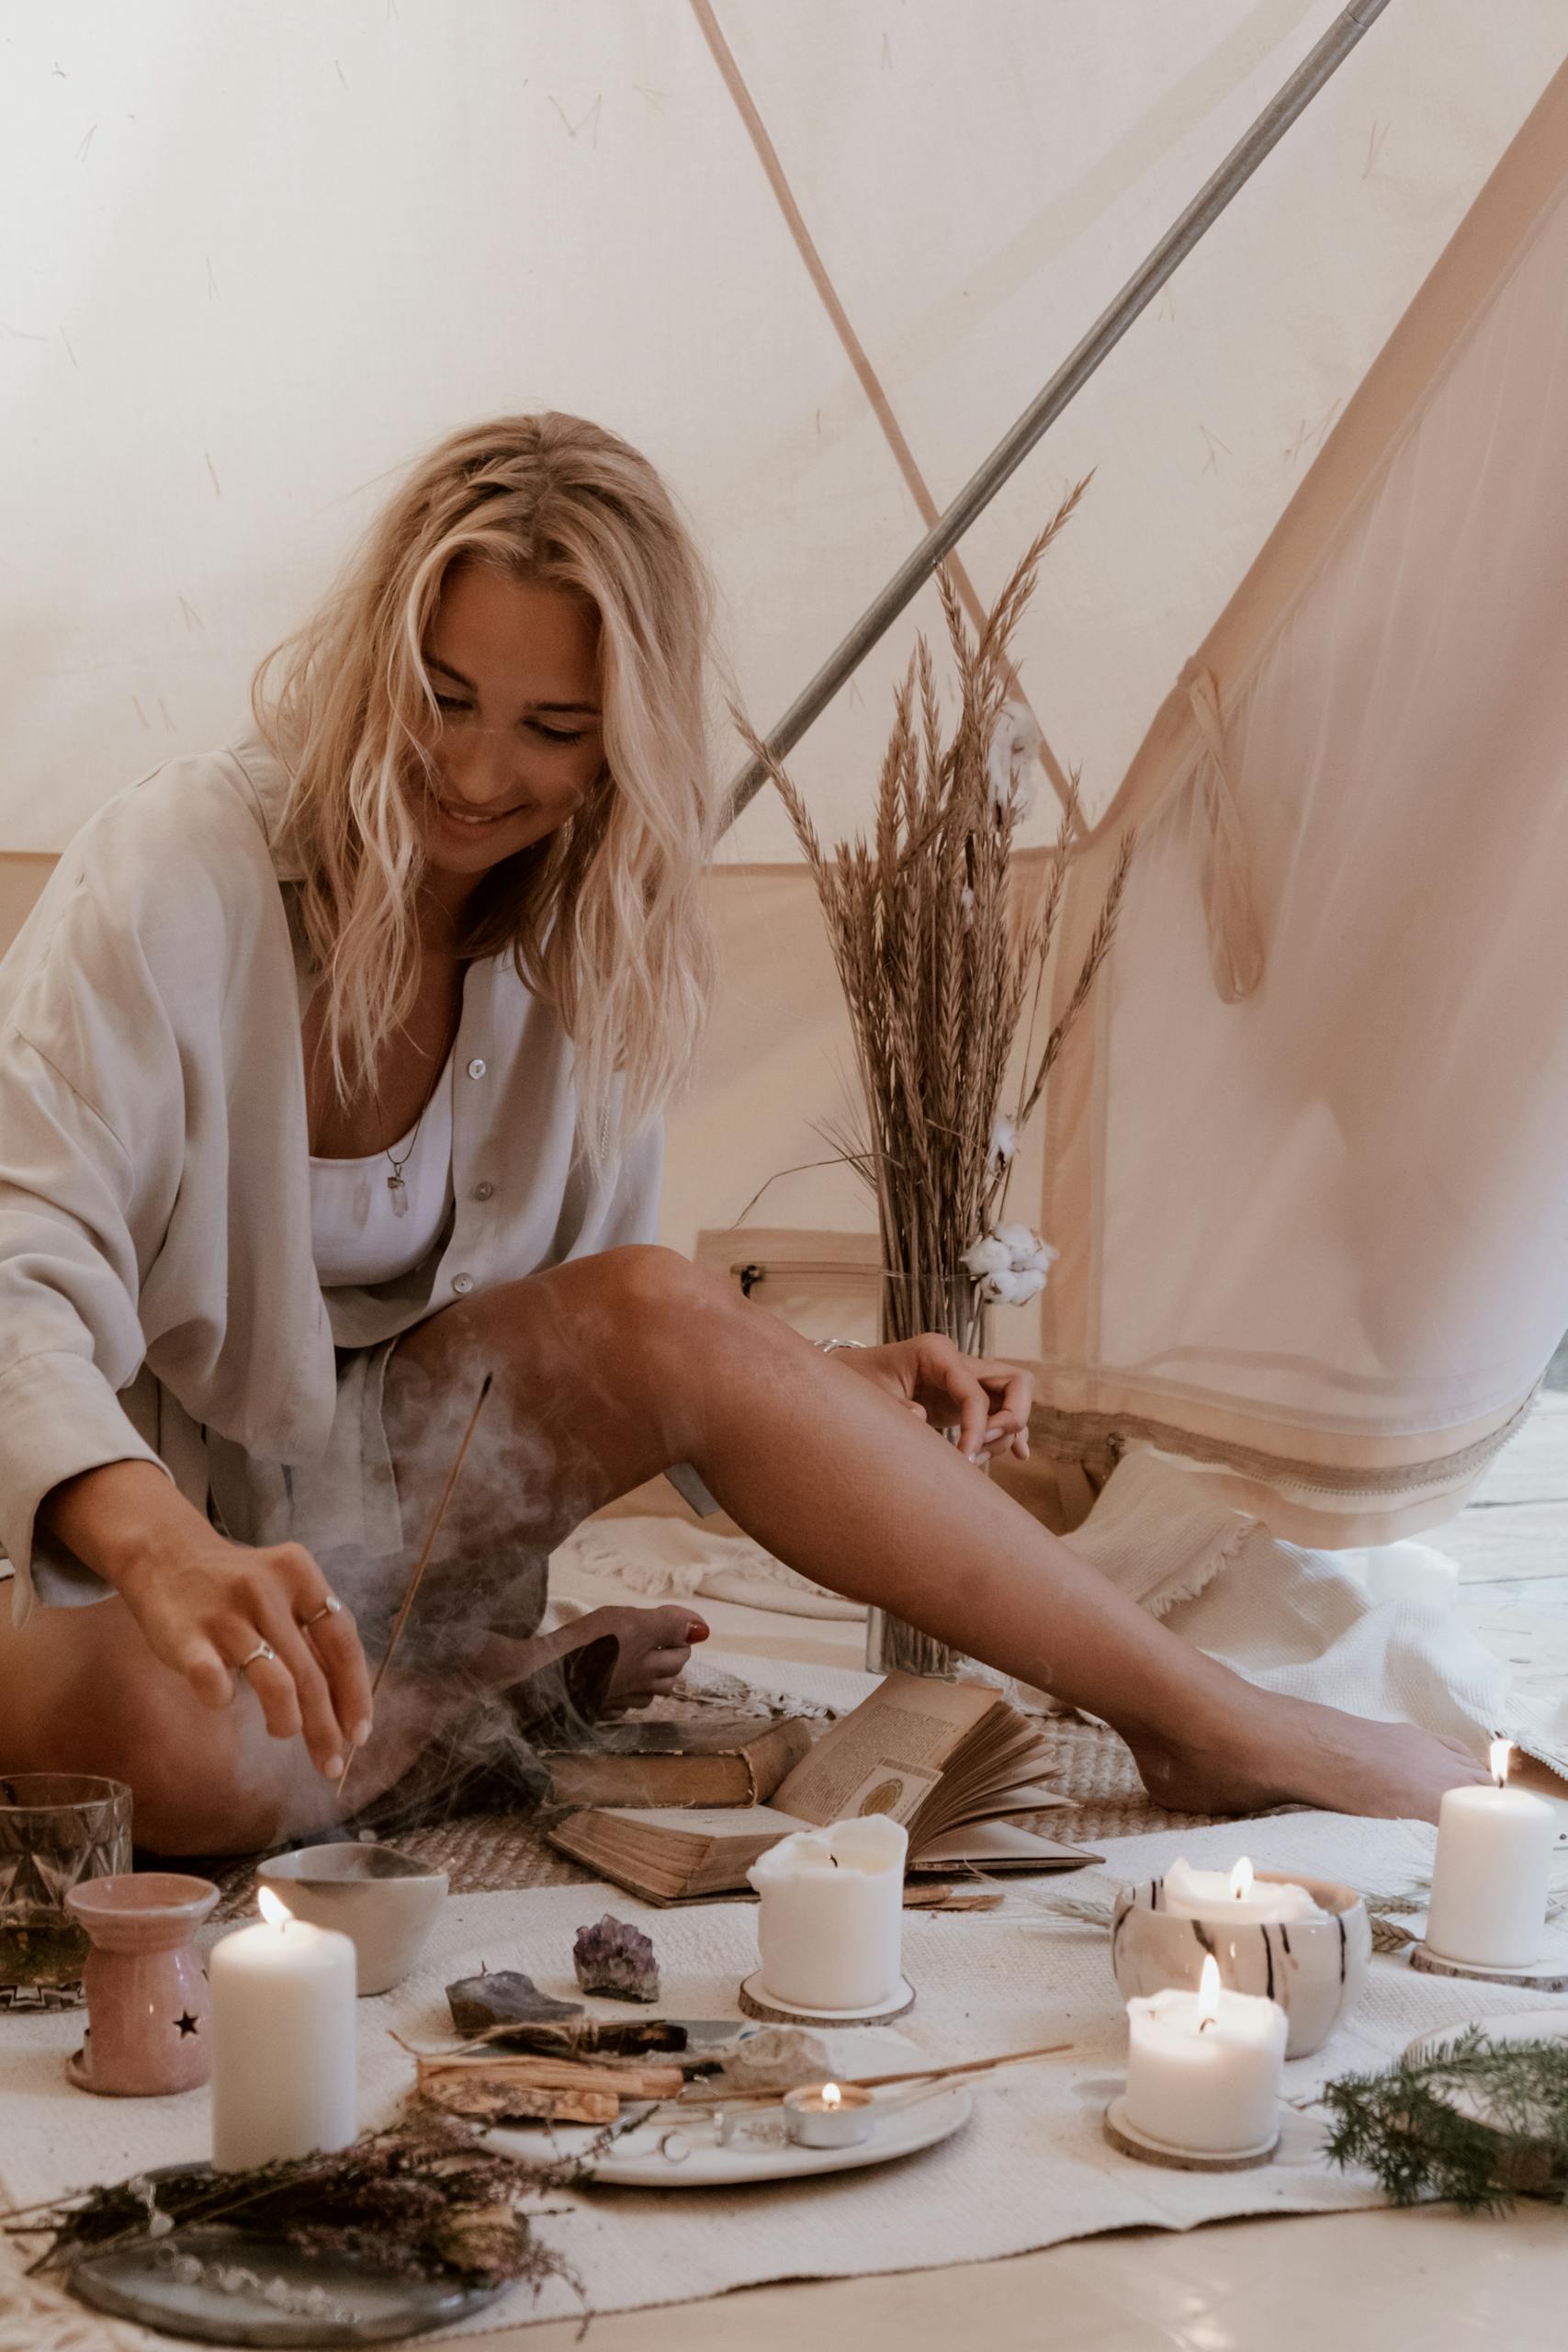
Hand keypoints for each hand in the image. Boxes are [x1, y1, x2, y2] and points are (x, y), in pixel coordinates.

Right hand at [116, 1528, 374, 1779]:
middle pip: (313, 1674)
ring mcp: (226, 1613)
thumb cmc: (236, 1587)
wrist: (164, 1555)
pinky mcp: (185, 1635)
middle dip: (326, 1727)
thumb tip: (350, 1703)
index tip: (359, 1734)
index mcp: (301, 1575)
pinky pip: (215, 1682)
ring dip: (288, 1722)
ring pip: (276, 1683)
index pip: (344, 1643)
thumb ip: (313, 1635)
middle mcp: (267, 1589)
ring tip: (283, 1732)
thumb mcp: (283, 1592)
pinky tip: (223, 1700)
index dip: (357, 1694)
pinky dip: (223, 1700)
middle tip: (330, 1763)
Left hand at [837, 1336, 1032, 1463]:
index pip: (976, 1392)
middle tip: (980, 1448)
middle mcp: (959, 1362)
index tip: (964, 1458)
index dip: (977, 1428)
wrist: (849, 1377)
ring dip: (1003, 1434)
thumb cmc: (857, 1381)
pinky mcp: (963, 1398)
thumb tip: (920, 1417)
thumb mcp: (869, 1395)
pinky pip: (1000, 1411)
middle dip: (1011, 1419)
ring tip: (971, 1460)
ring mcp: (965, 1379)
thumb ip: (894, 1407)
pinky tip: (1020, 1454)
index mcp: (937, 1352)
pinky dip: (1010, 1432)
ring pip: (1013, 1401)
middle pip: (1017, 1382)